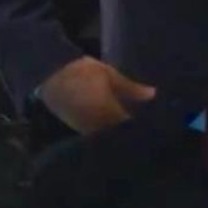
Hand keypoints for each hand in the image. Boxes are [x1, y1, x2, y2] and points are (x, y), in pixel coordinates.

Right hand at [38, 56, 154, 135]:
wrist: (48, 74)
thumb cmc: (80, 71)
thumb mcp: (108, 74)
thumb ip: (131, 88)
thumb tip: (153, 95)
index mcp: (108, 111)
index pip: (132, 126)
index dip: (146, 125)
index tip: (158, 122)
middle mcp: (98, 126)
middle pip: (122, 135)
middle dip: (135, 131)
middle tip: (151, 126)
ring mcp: (87, 130)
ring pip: (110, 137)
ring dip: (121, 133)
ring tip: (136, 127)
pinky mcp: (79, 129)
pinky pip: (99, 135)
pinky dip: (109, 132)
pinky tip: (117, 126)